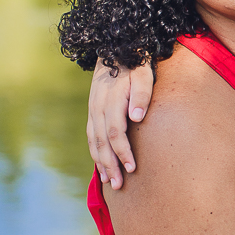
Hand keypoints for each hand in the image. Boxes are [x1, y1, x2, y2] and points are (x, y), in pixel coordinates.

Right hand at [87, 60, 153, 188]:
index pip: (115, 134)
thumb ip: (141, 95)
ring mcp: (93, 110)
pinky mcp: (93, 111)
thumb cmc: (135, 64)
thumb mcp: (143, 74)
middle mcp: (98, 109)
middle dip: (110, 165)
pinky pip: (91, 136)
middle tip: (120, 185)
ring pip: (94, 142)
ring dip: (101, 163)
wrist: (116, 49)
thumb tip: (137, 117)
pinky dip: (95, 152)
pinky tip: (101, 165)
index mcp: (111, 102)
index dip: (122, 152)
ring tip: (110, 182)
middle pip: (102, 143)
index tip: (132, 168)